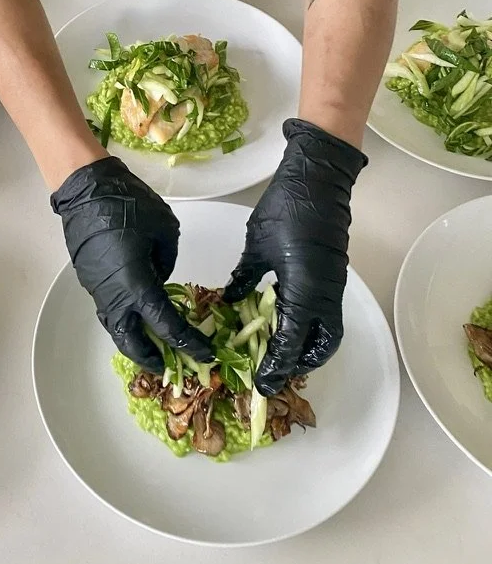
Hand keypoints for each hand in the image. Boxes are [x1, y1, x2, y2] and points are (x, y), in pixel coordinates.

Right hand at [51, 156, 212, 373]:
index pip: (166, 326)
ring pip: (116, 327)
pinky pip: (110, 308)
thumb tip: (160, 275)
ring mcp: (98, 289)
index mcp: (137, 285)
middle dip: (151, 357)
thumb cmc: (128, 206)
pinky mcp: (90, 279)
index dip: (189, 343)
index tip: (206, 353)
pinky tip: (139, 311)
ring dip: (136, 339)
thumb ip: (167, 261)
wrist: (87, 190)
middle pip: (131, 342)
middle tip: (170, 361)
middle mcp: (114, 296)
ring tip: (155, 341)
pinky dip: (126, 318)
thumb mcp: (165, 231)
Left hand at [224, 119, 366, 395]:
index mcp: (305, 292)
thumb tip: (229, 300)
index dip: (275, 366)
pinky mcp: (333, 274)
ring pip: (327, 331)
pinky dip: (310, 325)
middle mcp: (325, 295)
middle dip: (299, 364)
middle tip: (273, 372)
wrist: (319, 178)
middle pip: (320, 345)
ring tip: (279, 352)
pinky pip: (326, 312)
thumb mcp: (257, 245)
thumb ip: (244, 276)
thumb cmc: (286, 209)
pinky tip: (285, 320)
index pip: (291, 343)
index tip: (259, 384)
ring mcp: (333, 285)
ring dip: (307, 346)